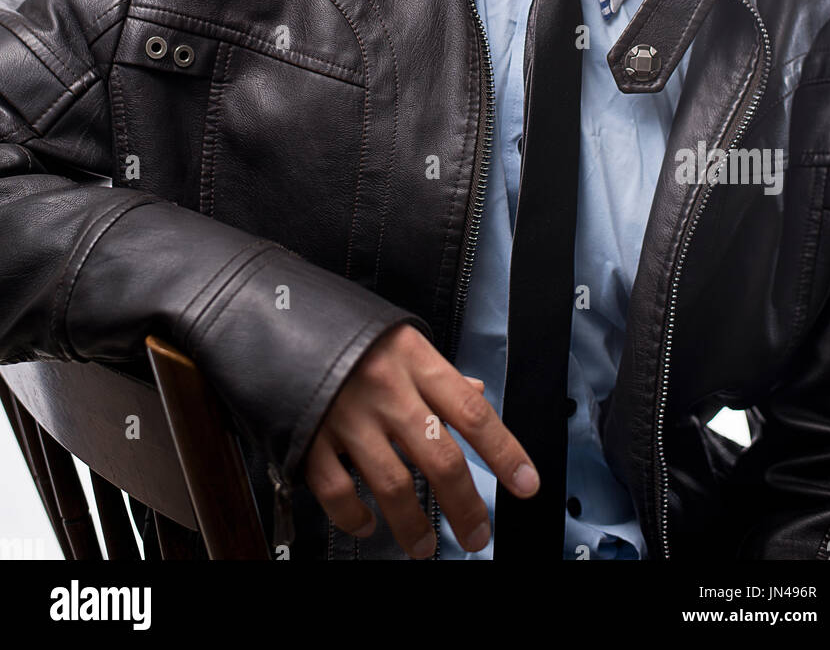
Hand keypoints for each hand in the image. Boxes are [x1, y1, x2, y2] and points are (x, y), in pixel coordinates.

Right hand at [302, 322, 538, 557]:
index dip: (504, 453)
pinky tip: (367, 525)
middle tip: (477, 536)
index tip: (526, 484)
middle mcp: (387, 389)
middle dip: (466, 507)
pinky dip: (355, 517)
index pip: (471, 413)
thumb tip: (476, 397)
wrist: (273, 313)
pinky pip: (339, 492)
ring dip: (415, 526)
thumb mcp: (399, 337)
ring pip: (394, 485)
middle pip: (440, 459)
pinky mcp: (310, 436)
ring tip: (425, 546)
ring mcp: (347, 415)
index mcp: (415, 359)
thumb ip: (438, 373)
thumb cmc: (345, 328)